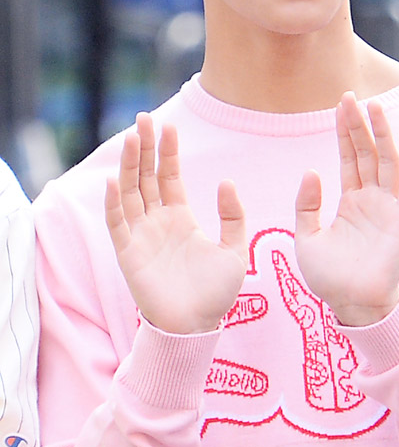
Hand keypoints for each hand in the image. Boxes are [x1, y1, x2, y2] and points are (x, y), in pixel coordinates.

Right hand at [105, 113, 246, 333]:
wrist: (197, 328)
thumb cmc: (215, 293)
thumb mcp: (235, 251)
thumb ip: (233, 217)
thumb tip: (226, 182)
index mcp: (180, 217)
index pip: (169, 176)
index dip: (168, 152)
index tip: (168, 127)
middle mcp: (157, 221)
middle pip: (145, 176)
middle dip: (144, 148)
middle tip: (143, 119)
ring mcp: (140, 236)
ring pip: (130, 192)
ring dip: (128, 166)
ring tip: (131, 138)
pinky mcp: (128, 254)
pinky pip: (118, 224)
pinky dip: (114, 203)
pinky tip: (114, 181)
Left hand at [294, 92, 398, 326]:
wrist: (350, 304)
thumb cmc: (329, 277)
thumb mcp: (306, 237)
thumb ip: (306, 206)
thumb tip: (311, 172)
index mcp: (349, 202)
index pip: (349, 158)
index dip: (345, 132)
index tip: (341, 104)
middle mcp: (371, 200)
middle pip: (368, 153)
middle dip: (360, 125)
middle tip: (352, 96)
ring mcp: (389, 208)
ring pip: (387, 162)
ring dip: (383, 135)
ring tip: (376, 107)